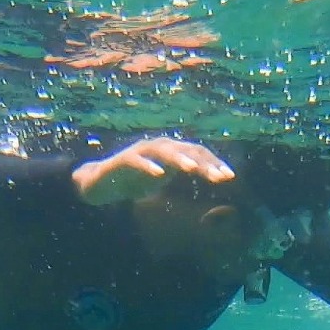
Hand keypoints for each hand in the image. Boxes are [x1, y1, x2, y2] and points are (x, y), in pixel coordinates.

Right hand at [73, 137, 235, 205]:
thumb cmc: (134, 179)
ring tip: (192, 169)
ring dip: (179, 158)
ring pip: (163, 151)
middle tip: (219, 177)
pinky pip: (138, 161)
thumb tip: (205, 179)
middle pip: (185, 150)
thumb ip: (179, 173)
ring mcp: (141, 151)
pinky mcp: (123, 160)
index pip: (197, 152)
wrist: (100, 183)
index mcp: (170, 152)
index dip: (213, 163)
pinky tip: (159, 174)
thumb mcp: (163, 176)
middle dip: (204, 163)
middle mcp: (158, 147)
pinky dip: (148, 166)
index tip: (229, 176)